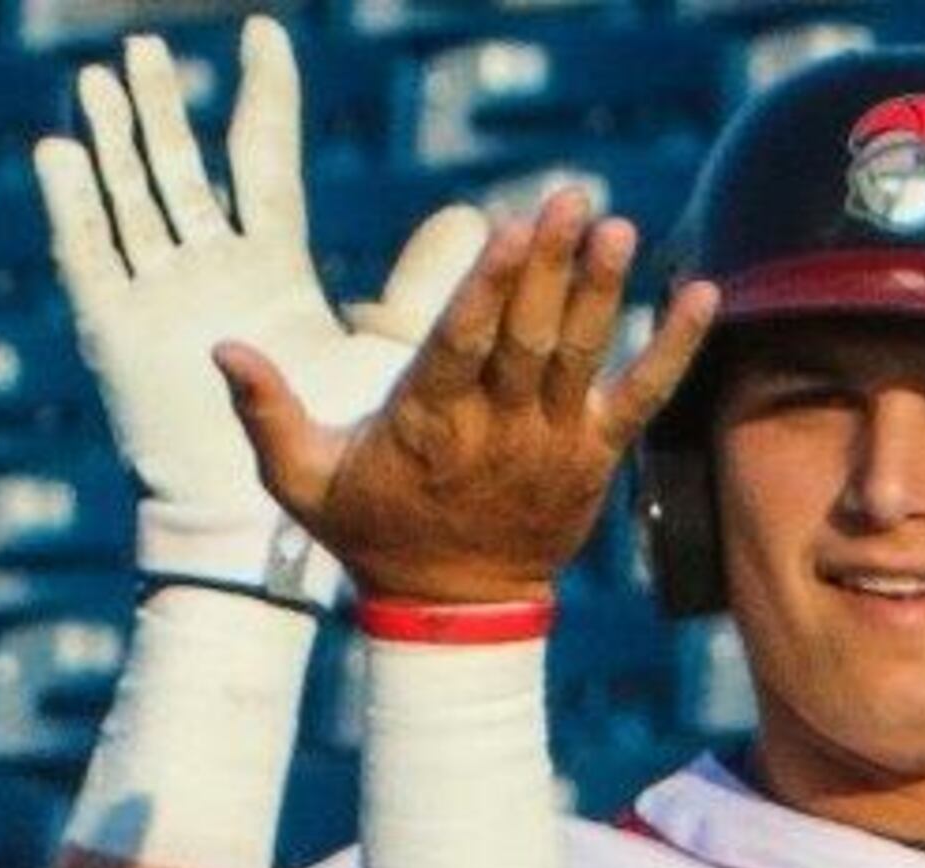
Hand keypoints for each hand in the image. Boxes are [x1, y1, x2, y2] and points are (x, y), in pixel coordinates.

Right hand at [34, 15, 488, 599]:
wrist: (274, 540)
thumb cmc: (340, 461)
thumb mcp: (389, 359)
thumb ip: (425, 287)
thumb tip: (483, 221)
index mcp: (270, 270)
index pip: (264, 162)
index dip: (263, 99)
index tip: (264, 35)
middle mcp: (212, 274)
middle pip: (183, 168)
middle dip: (161, 105)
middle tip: (143, 43)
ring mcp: (163, 301)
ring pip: (133, 200)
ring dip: (112, 139)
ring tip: (99, 77)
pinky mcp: (121, 339)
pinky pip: (89, 261)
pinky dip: (72, 208)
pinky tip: (58, 154)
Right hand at [219, 188, 718, 606]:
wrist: (454, 612)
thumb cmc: (372, 531)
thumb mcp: (303, 482)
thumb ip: (265, 413)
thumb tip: (222, 348)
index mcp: (428, 426)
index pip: (463, 347)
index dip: (490, 289)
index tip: (510, 230)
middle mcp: (497, 431)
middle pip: (529, 340)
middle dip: (550, 267)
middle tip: (570, 199)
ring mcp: (552, 444)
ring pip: (582, 358)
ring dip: (603, 291)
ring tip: (618, 227)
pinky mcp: (595, 457)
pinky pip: (642, 398)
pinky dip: (674, 348)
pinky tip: (701, 294)